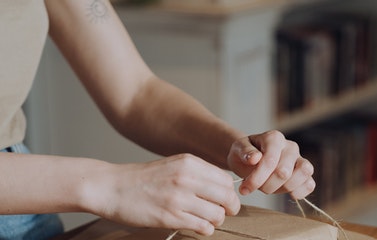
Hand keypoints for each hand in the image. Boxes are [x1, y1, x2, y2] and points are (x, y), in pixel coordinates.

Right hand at [85, 154, 239, 235]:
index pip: (226, 180)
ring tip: (205, 219)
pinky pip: (202, 227)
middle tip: (223, 213)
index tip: (226, 200)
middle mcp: (187, 178)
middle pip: (227, 197)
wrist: (112, 187)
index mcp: (189, 163)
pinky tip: (196, 225)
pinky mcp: (170, 216)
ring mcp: (179, 198)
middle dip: (229, 208)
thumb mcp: (173, 165)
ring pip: (217, 214)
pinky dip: (205, 229)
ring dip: (215, 220)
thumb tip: (223, 188)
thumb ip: (197, 174)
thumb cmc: (143, 178)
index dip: (230, 193)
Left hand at [227, 130, 314, 199]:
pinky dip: (300, 192)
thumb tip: (255, 158)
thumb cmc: (244, 154)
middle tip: (255, 187)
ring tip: (269, 188)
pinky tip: (287, 194)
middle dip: (266, 185)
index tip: (244, 189)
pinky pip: (310, 184)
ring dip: (283, 188)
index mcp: (274, 138)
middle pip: (284, 172)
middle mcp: (290, 146)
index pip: (270, 161)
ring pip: (303, 174)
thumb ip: (245, 152)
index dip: (257, 178)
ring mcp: (300, 159)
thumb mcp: (237, 150)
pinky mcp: (304, 172)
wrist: (250, 159)